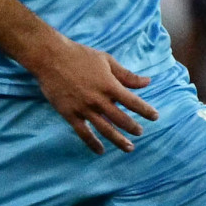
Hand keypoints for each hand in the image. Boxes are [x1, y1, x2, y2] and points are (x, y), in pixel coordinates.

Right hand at [26, 35, 158, 153]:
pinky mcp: (70, 114)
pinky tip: (100, 150)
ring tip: (129, 148)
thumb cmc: (79, 55)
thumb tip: (147, 82)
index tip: (155, 117)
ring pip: (105, 129)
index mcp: (109, 85)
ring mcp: (84, 108)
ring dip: (118, 140)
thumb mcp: (106, 60)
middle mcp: (99, 100)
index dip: (146, 111)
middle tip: (139, 133)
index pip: (133, 102)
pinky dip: (92, 143)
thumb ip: (126, 75)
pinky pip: (83, 133)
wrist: (50, 58)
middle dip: (133, 128)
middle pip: (121, 119)